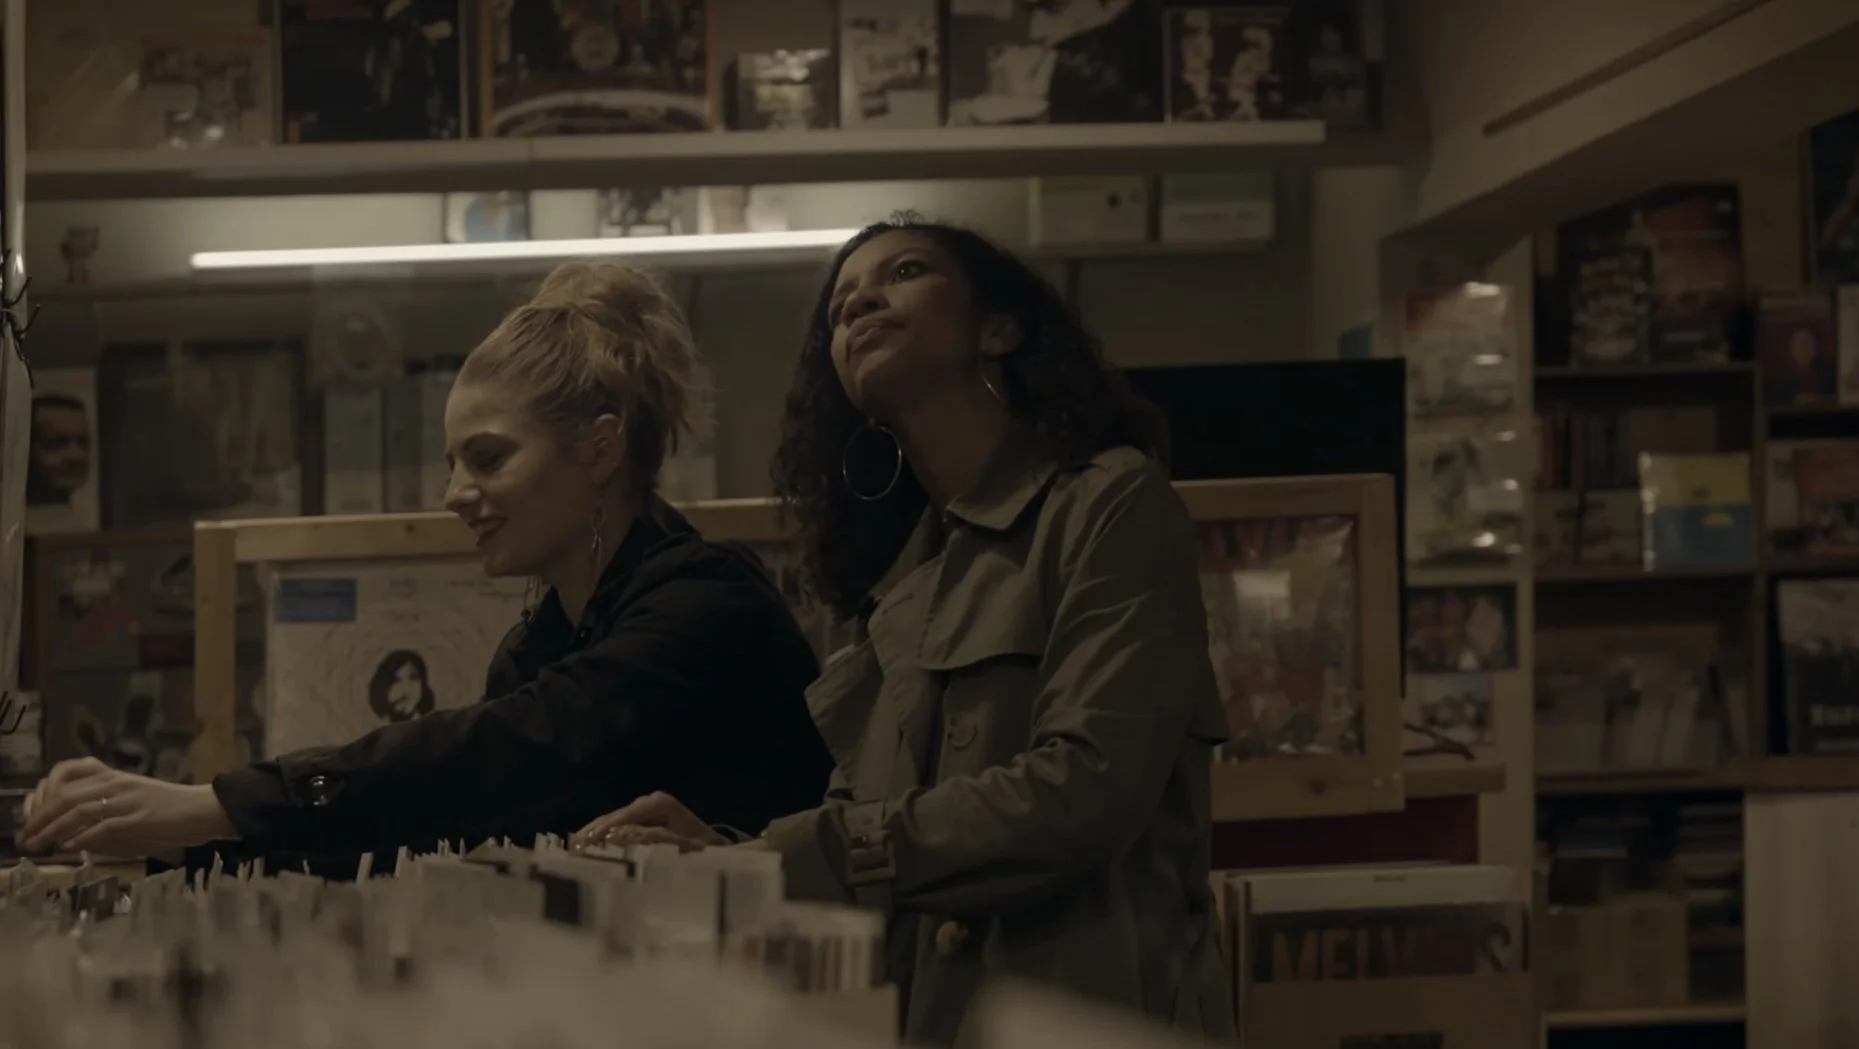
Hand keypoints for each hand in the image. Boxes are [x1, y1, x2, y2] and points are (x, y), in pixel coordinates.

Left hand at [16, 758, 235, 857]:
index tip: (30, 814)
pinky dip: (84, 836)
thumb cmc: (168, 808)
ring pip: (80, 810)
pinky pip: (104, 825)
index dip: (43, 792)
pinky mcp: (140, 817)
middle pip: (67, 795)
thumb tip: (72, 829)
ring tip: (39, 845)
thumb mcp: (131, 801)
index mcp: (114, 775)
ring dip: (54, 829)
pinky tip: (70, 846)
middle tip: (26, 837)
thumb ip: (104, 810)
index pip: (67, 772)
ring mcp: (128, 799)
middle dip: (41, 817)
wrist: (203, 809)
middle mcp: (117, 783)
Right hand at [572, 791, 728, 852]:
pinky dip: (599, 837)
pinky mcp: (637, 820)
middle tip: (573, 848)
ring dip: (592, 834)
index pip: (629, 814)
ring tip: (572, 849)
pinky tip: (583, 847)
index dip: (608, 827)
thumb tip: (621, 837)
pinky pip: (614, 827)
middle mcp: (648, 802)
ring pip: (611, 820)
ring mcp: (641, 810)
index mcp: (660, 803)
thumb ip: (655, 839)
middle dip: (594, 831)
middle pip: (616, 816)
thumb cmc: (702, 848)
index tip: (590, 840)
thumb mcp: (685, 845)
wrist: (712, 846)